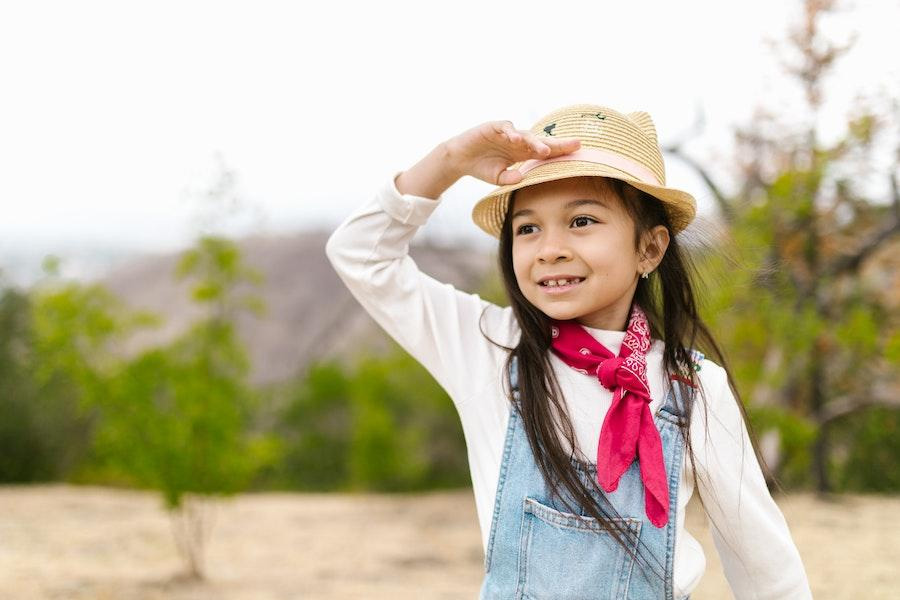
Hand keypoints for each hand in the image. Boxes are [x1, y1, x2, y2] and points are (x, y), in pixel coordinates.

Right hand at [444, 120, 580, 185]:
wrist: (460, 159)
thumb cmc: (481, 168)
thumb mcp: (498, 178)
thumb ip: (510, 179)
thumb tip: (522, 179)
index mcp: (522, 153)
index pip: (545, 151)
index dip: (561, 151)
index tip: (578, 152)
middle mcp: (518, 141)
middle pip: (541, 140)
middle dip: (558, 143)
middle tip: (575, 145)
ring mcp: (507, 133)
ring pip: (526, 135)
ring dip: (535, 142)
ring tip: (545, 150)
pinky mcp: (493, 127)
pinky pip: (505, 128)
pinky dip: (511, 132)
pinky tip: (516, 139)